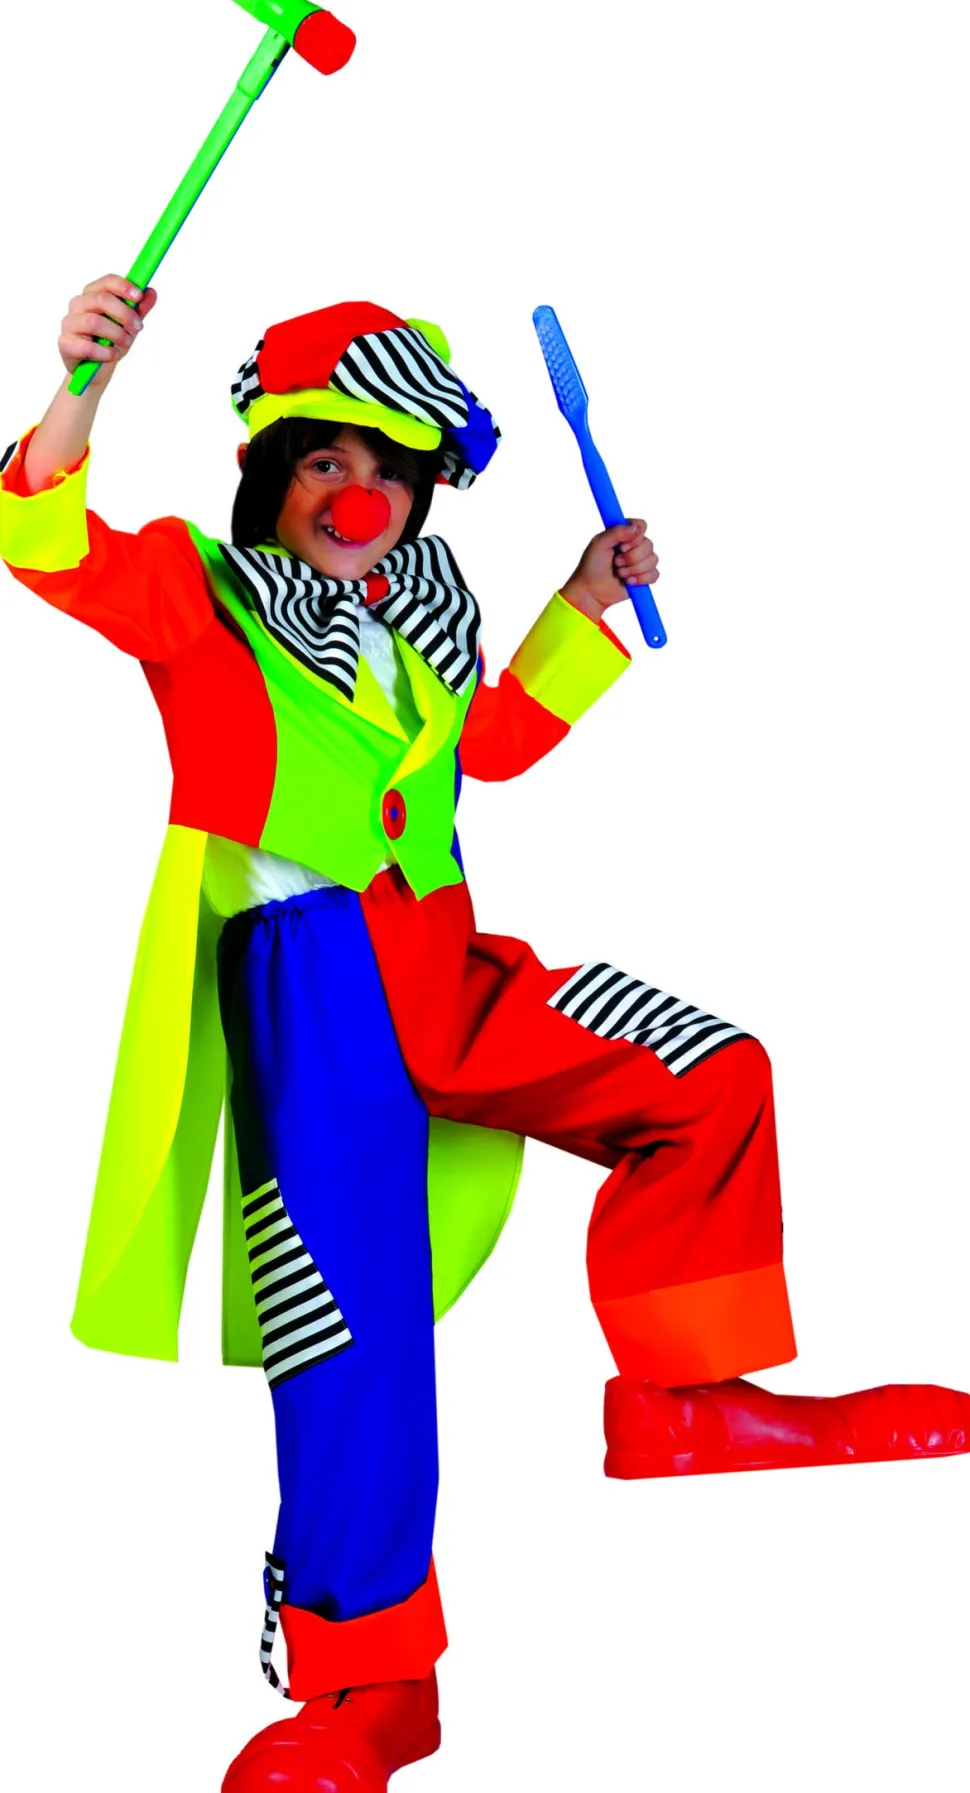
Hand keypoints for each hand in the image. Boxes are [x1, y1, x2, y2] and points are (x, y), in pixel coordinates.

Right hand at [59, 275, 157, 389]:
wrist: (95, 371)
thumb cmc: (110, 343)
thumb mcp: (128, 326)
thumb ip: (138, 310)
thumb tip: (151, 292)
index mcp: (92, 295)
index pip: (106, 282)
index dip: (123, 286)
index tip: (139, 296)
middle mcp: (77, 305)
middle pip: (101, 299)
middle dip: (125, 314)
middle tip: (139, 328)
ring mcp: (69, 323)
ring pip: (95, 322)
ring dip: (117, 334)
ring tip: (127, 344)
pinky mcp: (65, 343)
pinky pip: (88, 347)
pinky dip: (106, 352)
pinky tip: (113, 355)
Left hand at [560, 520, 659, 623]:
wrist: (591, 591)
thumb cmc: (592, 566)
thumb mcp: (599, 544)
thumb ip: (616, 532)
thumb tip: (636, 529)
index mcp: (624, 534)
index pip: (641, 525)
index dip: (635, 537)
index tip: (621, 547)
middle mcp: (635, 545)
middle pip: (649, 544)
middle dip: (631, 557)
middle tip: (616, 563)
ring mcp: (641, 561)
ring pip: (653, 560)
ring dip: (634, 569)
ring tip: (619, 573)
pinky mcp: (644, 576)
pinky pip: (654, 574)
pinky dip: (641, 579)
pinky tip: (628, 582)